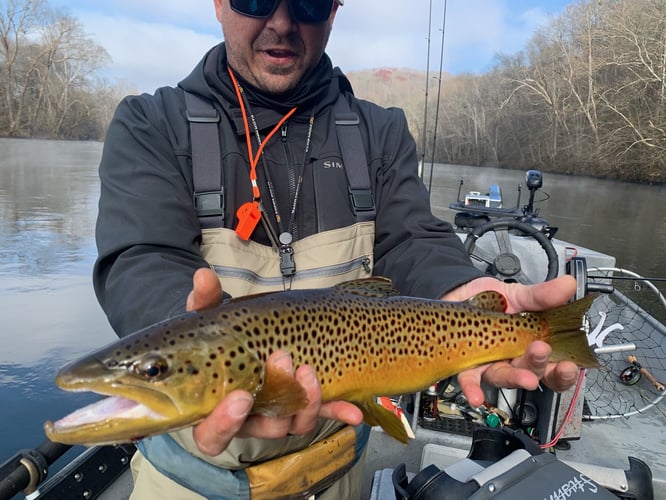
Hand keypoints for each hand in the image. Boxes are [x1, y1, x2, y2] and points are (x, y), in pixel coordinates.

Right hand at [185, 268, 362, 455]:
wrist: (245, 342)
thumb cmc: (219, 339)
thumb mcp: (209, 320)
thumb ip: (204, 301)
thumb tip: (203, 275)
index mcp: (215, 408)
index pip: (212, 434)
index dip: (224, 423)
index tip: (240, 397)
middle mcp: (248, 419)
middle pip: (262, 428)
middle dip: (277, 402)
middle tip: (283, 362)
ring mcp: (278, 414)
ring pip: (294, 423)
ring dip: (307, 401)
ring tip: (309, 368)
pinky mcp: (304, 406)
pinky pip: (322, 413)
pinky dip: (338, 411)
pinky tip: (353, 412)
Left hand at [442, 275, 580, 406]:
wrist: (461, 294)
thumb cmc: (493, 303)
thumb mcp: (520, 295)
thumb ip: (542, 295)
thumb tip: (567, 285)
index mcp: (532, 346)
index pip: (554, 367)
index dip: (564, 371)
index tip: (570, 365)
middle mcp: (513, 360)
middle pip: (532, 372)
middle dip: (540, 364)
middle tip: (542, 350)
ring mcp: (491, 364)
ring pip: (504, 377)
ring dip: (514, 378)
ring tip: (524, 377)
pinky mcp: (467, 363)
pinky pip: (469, 379)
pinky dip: (473, 388)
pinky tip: (477, 396)